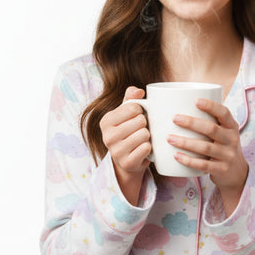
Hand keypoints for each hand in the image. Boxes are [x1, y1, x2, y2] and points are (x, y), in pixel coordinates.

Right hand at [100, 87, 150, 203]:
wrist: (126, 160)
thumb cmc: (128, 131)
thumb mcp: (125, 114)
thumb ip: (131, 98)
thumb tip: (138, 91)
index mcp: (106, 121)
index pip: (134, 107)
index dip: (140, 111)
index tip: (136, 118)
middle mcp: (107, 136)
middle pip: (140, 121)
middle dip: (145, 124)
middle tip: (140, 130)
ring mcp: (116, 151)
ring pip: (144, 134)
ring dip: (148, 136)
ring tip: (142, 139)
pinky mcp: (127, 163)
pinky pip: (146, 148)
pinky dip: (149, 148)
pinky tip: (143, 150)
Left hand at [168, 99, 247, 214]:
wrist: (237, 173)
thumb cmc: (222, 146)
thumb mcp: (223, 132)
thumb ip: (209, 122)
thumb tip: (179, 106)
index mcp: (232, 127)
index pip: (224, 113)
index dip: (211, 106)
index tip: (196, 101)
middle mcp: (232, 140)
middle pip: (211, 129)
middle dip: (191, 123)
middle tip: (174, 118)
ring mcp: (227, 155)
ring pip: (205, 147)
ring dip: (185, 142)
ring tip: (169, 138)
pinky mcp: (221, 169)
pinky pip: (203, 165)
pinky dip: (188, 160)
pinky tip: (176, 156)